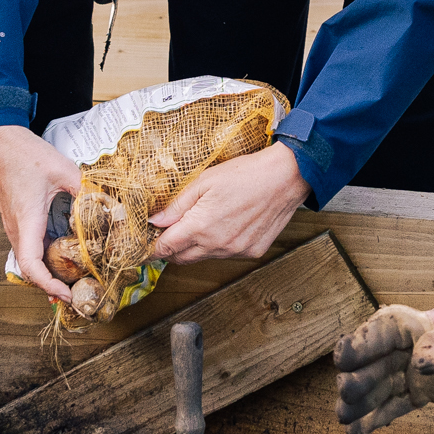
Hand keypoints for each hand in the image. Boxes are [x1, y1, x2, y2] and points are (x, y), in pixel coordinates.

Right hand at [0, 124, 84, 300]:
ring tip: (73, 284)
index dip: (49, 286)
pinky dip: (44, 260)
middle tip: (78, 296)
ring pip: (29, 261)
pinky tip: (62, 261)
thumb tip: (113, 206)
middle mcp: (16, 229)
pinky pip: (29, 248)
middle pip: (31, 270)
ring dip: (48, 275)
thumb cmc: (25, 153)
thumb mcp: (63, 170)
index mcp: (27, 220)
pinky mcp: (16, 221)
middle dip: (52, 287)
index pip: (32, 266)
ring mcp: (14, 226)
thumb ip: (88, 190)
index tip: (67, 296)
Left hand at [148, 143, 309, 263]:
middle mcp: (217, 245)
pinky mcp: (251, 252)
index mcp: (200, 227)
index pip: (166, 248)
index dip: (153, 247)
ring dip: (197, 246)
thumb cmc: (245, 174)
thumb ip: (177, 205)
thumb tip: (155, 221)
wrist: (285, 178)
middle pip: (181, 258)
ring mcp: (236, 251)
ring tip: (203, 222)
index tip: (148, 243)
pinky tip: (227, 225)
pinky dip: (220, 245)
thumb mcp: (204, 181)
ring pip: (204, 257)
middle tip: (171, 231)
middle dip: (172, 248)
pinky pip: (227, 254)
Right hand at [333, 288, 433, 433]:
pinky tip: (357, 431)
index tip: (343, 357)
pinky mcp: (429, 393)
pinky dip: (378, 417)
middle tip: (345, 397)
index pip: (388, 328)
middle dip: (360, 376)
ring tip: (342, 418)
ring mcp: (422, 370)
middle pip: (380, 359)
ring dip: (363, 401)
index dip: (364, 341)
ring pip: (384, 384)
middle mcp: (419, 345)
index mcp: (429, 323)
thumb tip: (419, 363)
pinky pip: (398, 404)